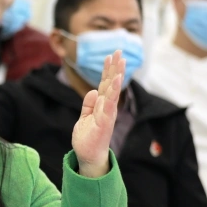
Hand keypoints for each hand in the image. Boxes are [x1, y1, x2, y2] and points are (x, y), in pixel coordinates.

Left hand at [72, 51, 124, 177]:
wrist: (88, 156)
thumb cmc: (87, 139)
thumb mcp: (85, 117)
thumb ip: (88, 104)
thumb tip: (93, 90)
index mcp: (101, 105)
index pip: (105, 84)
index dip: (107, 70)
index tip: (110, 55)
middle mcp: (107, 107)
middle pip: (111, 84)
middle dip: (115, 67)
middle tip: (119, 50)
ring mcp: (107, 113)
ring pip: (113, 91)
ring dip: (117, 75)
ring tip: (121, 61)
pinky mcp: (105, 121)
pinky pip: (110, 103)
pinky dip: (114, 91)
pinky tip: (117, 79)